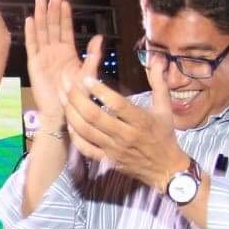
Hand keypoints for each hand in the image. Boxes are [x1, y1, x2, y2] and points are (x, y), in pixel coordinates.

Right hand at [25, 0, 100, 123]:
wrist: (61, 111)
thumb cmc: (76, 95)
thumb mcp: (88, 73)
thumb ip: (93, 55)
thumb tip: (99, 37)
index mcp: (67, 52)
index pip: (65, 29)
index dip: (64, 15)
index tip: (64, 0)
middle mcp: (54, 51)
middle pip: (52, 26)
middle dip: (52, 9)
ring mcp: (44, 56)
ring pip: (41, 31)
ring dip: (41, 16)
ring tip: (40, 0)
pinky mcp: (34, 63)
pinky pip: (32, 45)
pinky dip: (31, 32)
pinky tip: (30, 20)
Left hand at [61, 71, 188, 194]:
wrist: (165, 169)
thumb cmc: (164, 136)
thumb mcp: (165, 109)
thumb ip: (160, 83)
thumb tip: (159, 60)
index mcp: (141, 121)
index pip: (117, 105)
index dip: (100, 91)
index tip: (87, 78)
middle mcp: (126, 135)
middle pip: (95, 116)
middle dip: (77, 99)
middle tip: (68, 84)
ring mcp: (114, 149)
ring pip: (86, 131)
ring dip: (71, 113)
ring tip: (63, 97)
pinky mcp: (107, 160)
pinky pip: (86, 148)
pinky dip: (75, 135)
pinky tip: (69, 122)